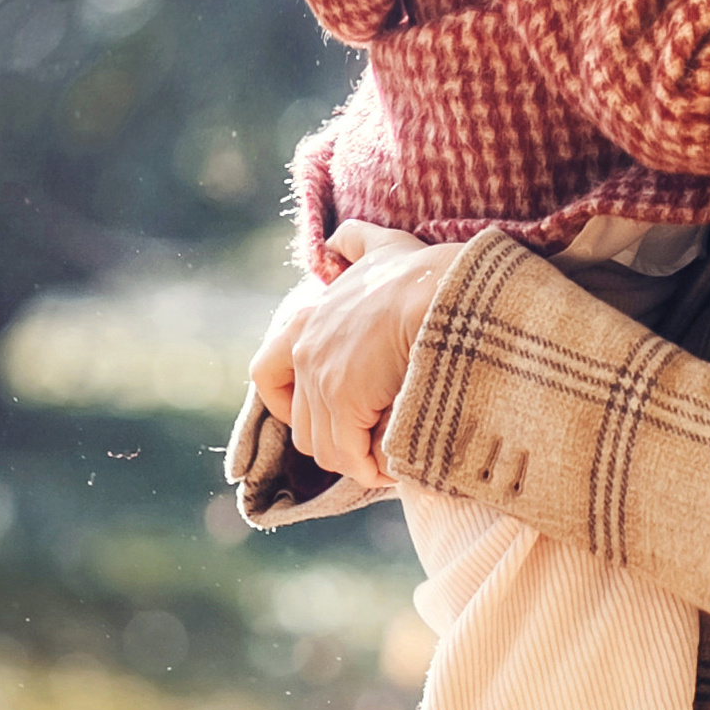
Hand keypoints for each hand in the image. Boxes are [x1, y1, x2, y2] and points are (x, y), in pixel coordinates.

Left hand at [247, 235, 444, 489]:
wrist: (443, 290)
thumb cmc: (422, 273)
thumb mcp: (382, 246)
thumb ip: (355, 244)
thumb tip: (336, 240)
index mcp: (307, 320)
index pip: (266, 372)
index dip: (287, 401)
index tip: (321, 408)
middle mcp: (304, 351)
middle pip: (300, 422)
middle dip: (333, 437)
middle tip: (369, 438)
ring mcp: (321, 379)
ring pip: (324, 446)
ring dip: (355, 457)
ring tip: (386, 458)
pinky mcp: (345, 402)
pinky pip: (351, 457)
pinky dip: (371, 470)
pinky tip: (393, 470)